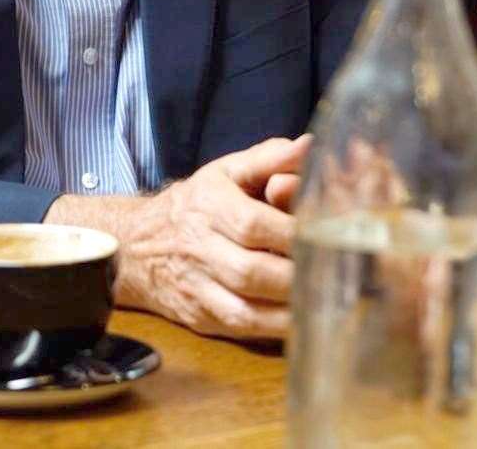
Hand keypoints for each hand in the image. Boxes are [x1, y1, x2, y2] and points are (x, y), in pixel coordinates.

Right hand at [49, 135, 308, 339]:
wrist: (137, 247)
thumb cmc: (198, 203)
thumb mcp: (228, 170)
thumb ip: (271, 158)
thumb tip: (310, 146)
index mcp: (208, 206)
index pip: (253, 224)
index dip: (293, 233)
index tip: (331, 234)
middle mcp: (199, 250)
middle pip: (251, 272)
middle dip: (297, 275)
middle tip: (339, 272)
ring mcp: (198, 289)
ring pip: (246, 308)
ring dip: (290, 308)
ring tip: (330, 298)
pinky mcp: (201, 318)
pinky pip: (241, 329)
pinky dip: (276, 329)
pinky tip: (306, 320)